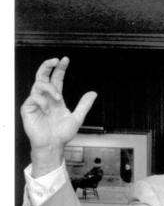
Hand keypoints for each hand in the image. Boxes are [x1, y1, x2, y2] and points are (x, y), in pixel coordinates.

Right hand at [21, 57, 97, 174]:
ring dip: (50, 88)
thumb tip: (93, 93)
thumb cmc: (62, 134)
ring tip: (58, 97)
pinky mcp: (27, 108)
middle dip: (48, 66)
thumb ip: (84, 105)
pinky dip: (42, 100)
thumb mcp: (77, 118)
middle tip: (55, 60)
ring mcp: (36, 102)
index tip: (65, 59)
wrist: (53, 145)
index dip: (60, 69)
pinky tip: (46, 108)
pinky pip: (33, 97)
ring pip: (39, 84)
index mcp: (56, 98)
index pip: (57, 79)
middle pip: (43, 76)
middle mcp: (45, 98)